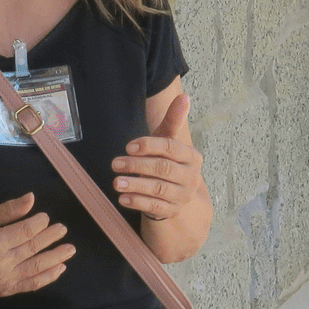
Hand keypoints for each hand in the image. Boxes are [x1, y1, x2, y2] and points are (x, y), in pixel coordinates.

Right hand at [0, 192, 74, 295]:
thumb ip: (8, 210)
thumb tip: (32, 198)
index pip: (26, 232)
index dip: (40, 224)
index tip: (46, 217)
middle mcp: (0, 263)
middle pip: (33, 248)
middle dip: (51, 238)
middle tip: (63, 229)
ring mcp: (3, 279)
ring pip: (36, 268)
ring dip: (56, 258)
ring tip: (70, 249)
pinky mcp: (5, 290)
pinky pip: (31, 284)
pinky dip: (47, 277)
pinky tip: (60, 268)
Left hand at [112, 93, 203, 222]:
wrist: (176, 192)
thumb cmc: (168, 160)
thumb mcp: (168, 140)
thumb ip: (174, 120)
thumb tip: (184, 96)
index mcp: (192, 157)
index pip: (171, 148)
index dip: (149, 146)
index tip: (128, 146)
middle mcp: (191, 177)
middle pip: (163, 169)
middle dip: (137, 166)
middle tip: (115, 163)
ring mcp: (182, 196)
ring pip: (158, 189)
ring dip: (135, 185)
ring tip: (115, 182)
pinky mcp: (172, 211)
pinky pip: (154, 207)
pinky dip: (138, 202)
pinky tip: (122, 198)